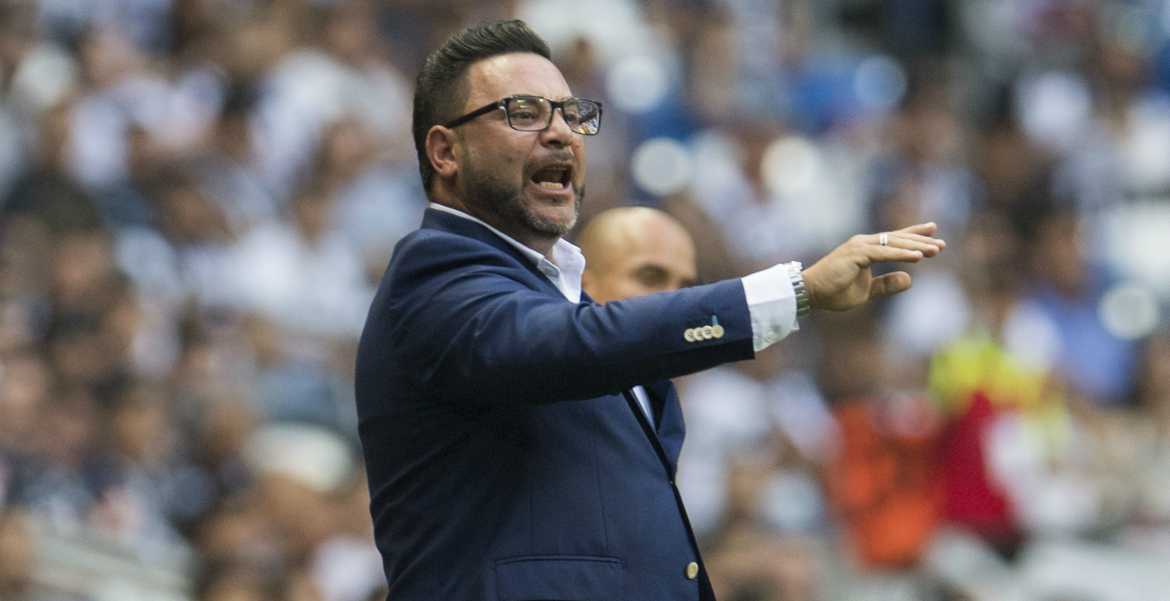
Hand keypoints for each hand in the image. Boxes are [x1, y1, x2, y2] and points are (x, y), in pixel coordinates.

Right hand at [802, 222, 944, 311]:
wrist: (811, 293)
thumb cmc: (834, 291)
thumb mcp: (867, 291)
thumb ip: (887, 285)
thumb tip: (910, 279)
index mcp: (866, 249)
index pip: (894, 239)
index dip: (914, 234)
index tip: (933, 229)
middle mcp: (864, 242)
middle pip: (898, 238)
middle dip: (921, 241)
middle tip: (942, 244)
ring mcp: (860, 246)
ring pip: (894, 243)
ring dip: (916, 246)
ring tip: (936, 250)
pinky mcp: (857, 253)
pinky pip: (884, 253)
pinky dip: (901, 254)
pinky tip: (919, 257)